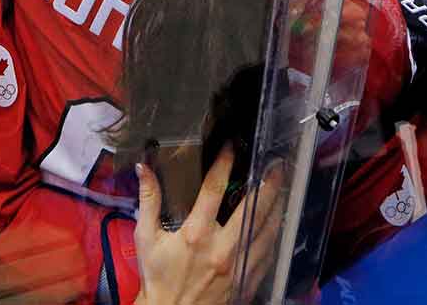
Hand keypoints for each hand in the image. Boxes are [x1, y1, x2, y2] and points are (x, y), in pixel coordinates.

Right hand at [134, 147, 284, 304]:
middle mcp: (221, 247)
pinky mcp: (248, 280)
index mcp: (195, 233)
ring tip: (282, 187)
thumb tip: (144, 168)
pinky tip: (277, 221)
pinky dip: (274, 233)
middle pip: (252, 207)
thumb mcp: (146, 238)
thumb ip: (148, 200)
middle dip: (267, 182)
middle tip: (275, 164)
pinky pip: (268, 252)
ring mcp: (239, 265)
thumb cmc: (157, 277)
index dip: (224, 163)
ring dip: (277, 205)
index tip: (232, 146)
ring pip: (267, 229)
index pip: (214, 188)